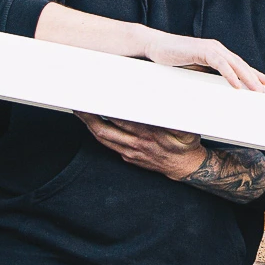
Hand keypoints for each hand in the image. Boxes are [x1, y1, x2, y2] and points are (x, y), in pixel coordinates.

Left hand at [77, 113, 208, 179]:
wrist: (185, 166)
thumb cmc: (185, 143)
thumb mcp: (186, 129)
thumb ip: (174, 119)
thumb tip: (165, 104)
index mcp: (148, 134)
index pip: (122, 119)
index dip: (107, 109)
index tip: (98, 98)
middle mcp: (136, 144)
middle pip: (105, 129)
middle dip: (89, 116)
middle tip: (78, 102)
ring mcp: (130, 152)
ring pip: (103, 138)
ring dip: (88, 124)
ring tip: (79, 111)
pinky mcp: (128, 157)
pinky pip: (108, 144)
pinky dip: (98, 134)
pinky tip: (92, 124)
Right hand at [140, 31, 264, 91]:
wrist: (156, 45)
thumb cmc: (173, 58)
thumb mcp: (194, 69)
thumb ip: (207, 75)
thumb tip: (216, 89)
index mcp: (217, 53)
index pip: (239, 65)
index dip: (254, 74)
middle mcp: (217, 48)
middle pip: (241, 65)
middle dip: (255, 79)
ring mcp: (211, 48)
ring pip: (235, 64)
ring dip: (247, 79)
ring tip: (257, 91)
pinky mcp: (202, 50)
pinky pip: (220, 64)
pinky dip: (230, 75)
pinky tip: (237, 85)